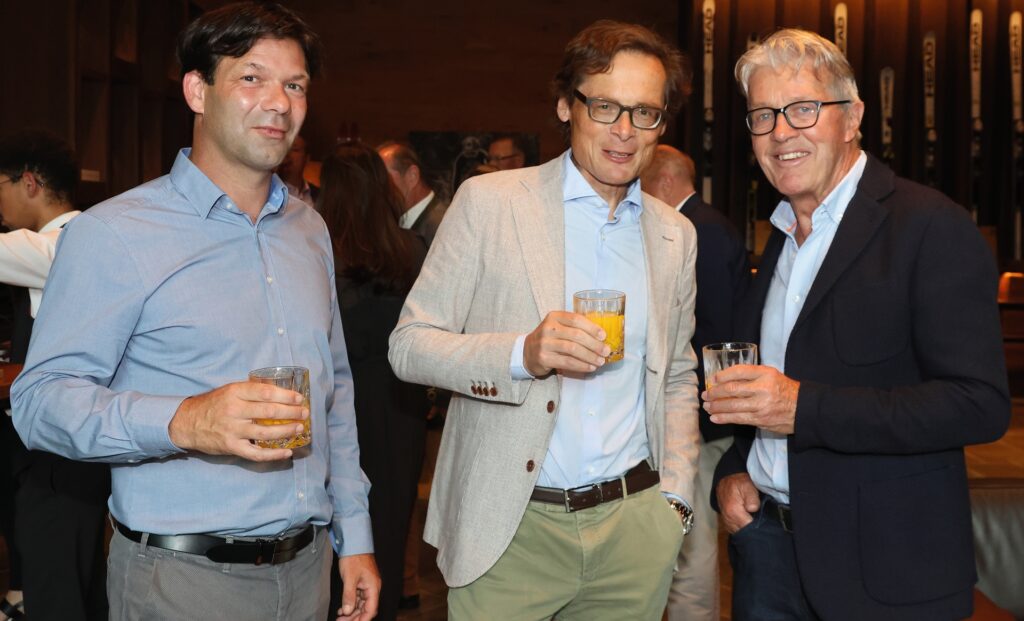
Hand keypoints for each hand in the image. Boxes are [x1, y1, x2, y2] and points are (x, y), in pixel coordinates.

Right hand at [168, 381, 306, 461]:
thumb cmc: (213, 405)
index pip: (265, 392)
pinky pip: (256, 453)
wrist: (187, 423)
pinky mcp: (231, 447)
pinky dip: (273, 454)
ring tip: (299, 428)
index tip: (299, 398)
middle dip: (291, 413)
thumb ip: (250, 392)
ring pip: (266, 432)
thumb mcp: (229, 391)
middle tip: (304, 413)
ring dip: (286, 431)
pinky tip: (287, 452)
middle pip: (269, 412)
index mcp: (235, 392)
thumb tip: (280, 393)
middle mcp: (234, 410)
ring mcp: (232, 430)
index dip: (285, 395)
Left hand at [336, 553, 380, 620]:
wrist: (353, 544)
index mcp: (373, 587)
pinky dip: (350, 605)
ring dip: (352, 612)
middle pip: (366, 609)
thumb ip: (349, 596)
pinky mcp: (361, 584)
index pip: (371, 609)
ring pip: (361, 605)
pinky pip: (358, 598)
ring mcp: (367, 586)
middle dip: (355, 617)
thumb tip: (347, 611)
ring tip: (340, 617)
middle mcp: (372, 588)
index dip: (363, 619)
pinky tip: (342, 609)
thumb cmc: (354, 558)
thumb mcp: (349, 578)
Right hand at [522, 311, 610, 376]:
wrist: (527, 351)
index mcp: (554, 316)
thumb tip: (601, 337)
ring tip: (600, 361)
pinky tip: (590, 367)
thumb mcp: (559, 327)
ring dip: (590, 356)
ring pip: (573, 349)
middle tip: (606, 351)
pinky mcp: (544, 358)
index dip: (592, 328)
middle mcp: (548, 328)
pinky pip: (567, 362)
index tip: (604, 336)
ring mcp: (545, 343)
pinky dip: (581, 365)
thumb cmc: (550, 339)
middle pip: (576, 335)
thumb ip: (575, 328)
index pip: (576, 319)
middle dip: (594, 344)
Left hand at [702, 365, 798, 434]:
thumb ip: (751, 375)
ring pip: (733, 406)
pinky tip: (715, 417)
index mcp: (765, 374)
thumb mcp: (771, 375)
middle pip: (732, 389)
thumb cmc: (784, 389)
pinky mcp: (760, 419)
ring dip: (716, 407)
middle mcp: (763, 388)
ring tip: (707, 406)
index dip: (722, 376)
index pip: (739, 372)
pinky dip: (724, 418)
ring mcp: (761, 405)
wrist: (803, 408)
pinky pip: (738, 419)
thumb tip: (725, 379)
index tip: (712, 380)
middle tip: (705, 395)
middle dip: (715, 393)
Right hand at [716, 473, 760, 533]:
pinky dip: (742, 528)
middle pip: (744, 532)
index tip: (764, 521)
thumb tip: (753, 509)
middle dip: (753, 529)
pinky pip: (735, 530)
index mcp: (733, 511)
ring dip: (747, 529)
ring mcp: (726, 521)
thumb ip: (752, 498)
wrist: (727, 480)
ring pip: (739, 532)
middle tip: (761, 520)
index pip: (748, 528)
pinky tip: (748, 521)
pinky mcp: (727, 522)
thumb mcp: (748, 486)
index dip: (757, 526)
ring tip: (754, 520)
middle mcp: (728, 518)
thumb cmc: (739, 483)